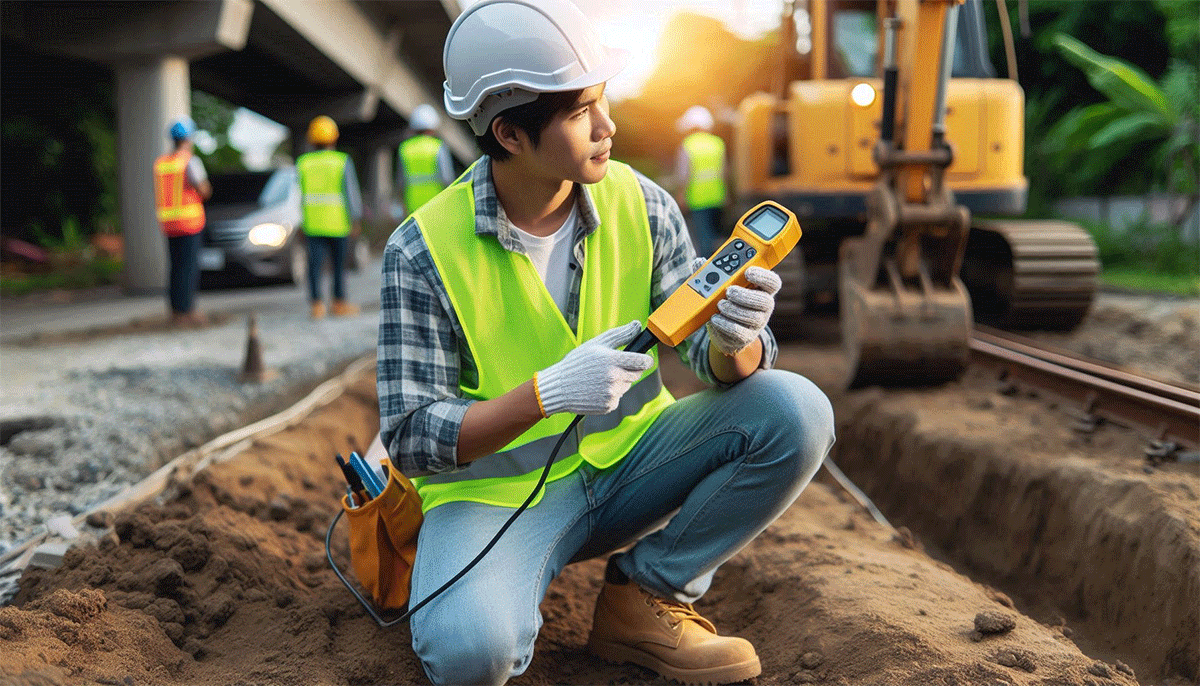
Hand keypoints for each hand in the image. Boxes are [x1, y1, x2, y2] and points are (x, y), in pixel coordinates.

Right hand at [534, 321, 652, 415]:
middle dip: (629, 370)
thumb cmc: (577, 362)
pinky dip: (611, 394)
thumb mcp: (597, 344)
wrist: (559, 387)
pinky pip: (618, 398)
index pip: (642, 362)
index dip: (647, 360)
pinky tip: (597, 389)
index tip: (645, 359)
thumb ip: (621, 334)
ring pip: (626, 386)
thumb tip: (637, 325)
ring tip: (600, 378)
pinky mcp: (608, 406)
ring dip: (619, 382)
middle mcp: (614, 378)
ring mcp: (612, 393)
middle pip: (636, 374)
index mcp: (612, 360)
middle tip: (612, 367)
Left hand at [692, 256, 780, 354]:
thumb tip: (699, 263)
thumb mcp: (721, 286)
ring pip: (752, 317)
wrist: (723, 330)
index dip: (763, 276)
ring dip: (733, 309)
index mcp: (762, 290)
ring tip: (720, 304)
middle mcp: (764, 307)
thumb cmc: (726, 301)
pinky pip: (738, 331)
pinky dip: (724, 323)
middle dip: (745, 295)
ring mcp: (757, 323)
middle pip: (765, 301)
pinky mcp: (746, 337)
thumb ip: (713, 273)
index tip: (748, 272)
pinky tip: (715, 317)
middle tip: (729, 291)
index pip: (773, 282)